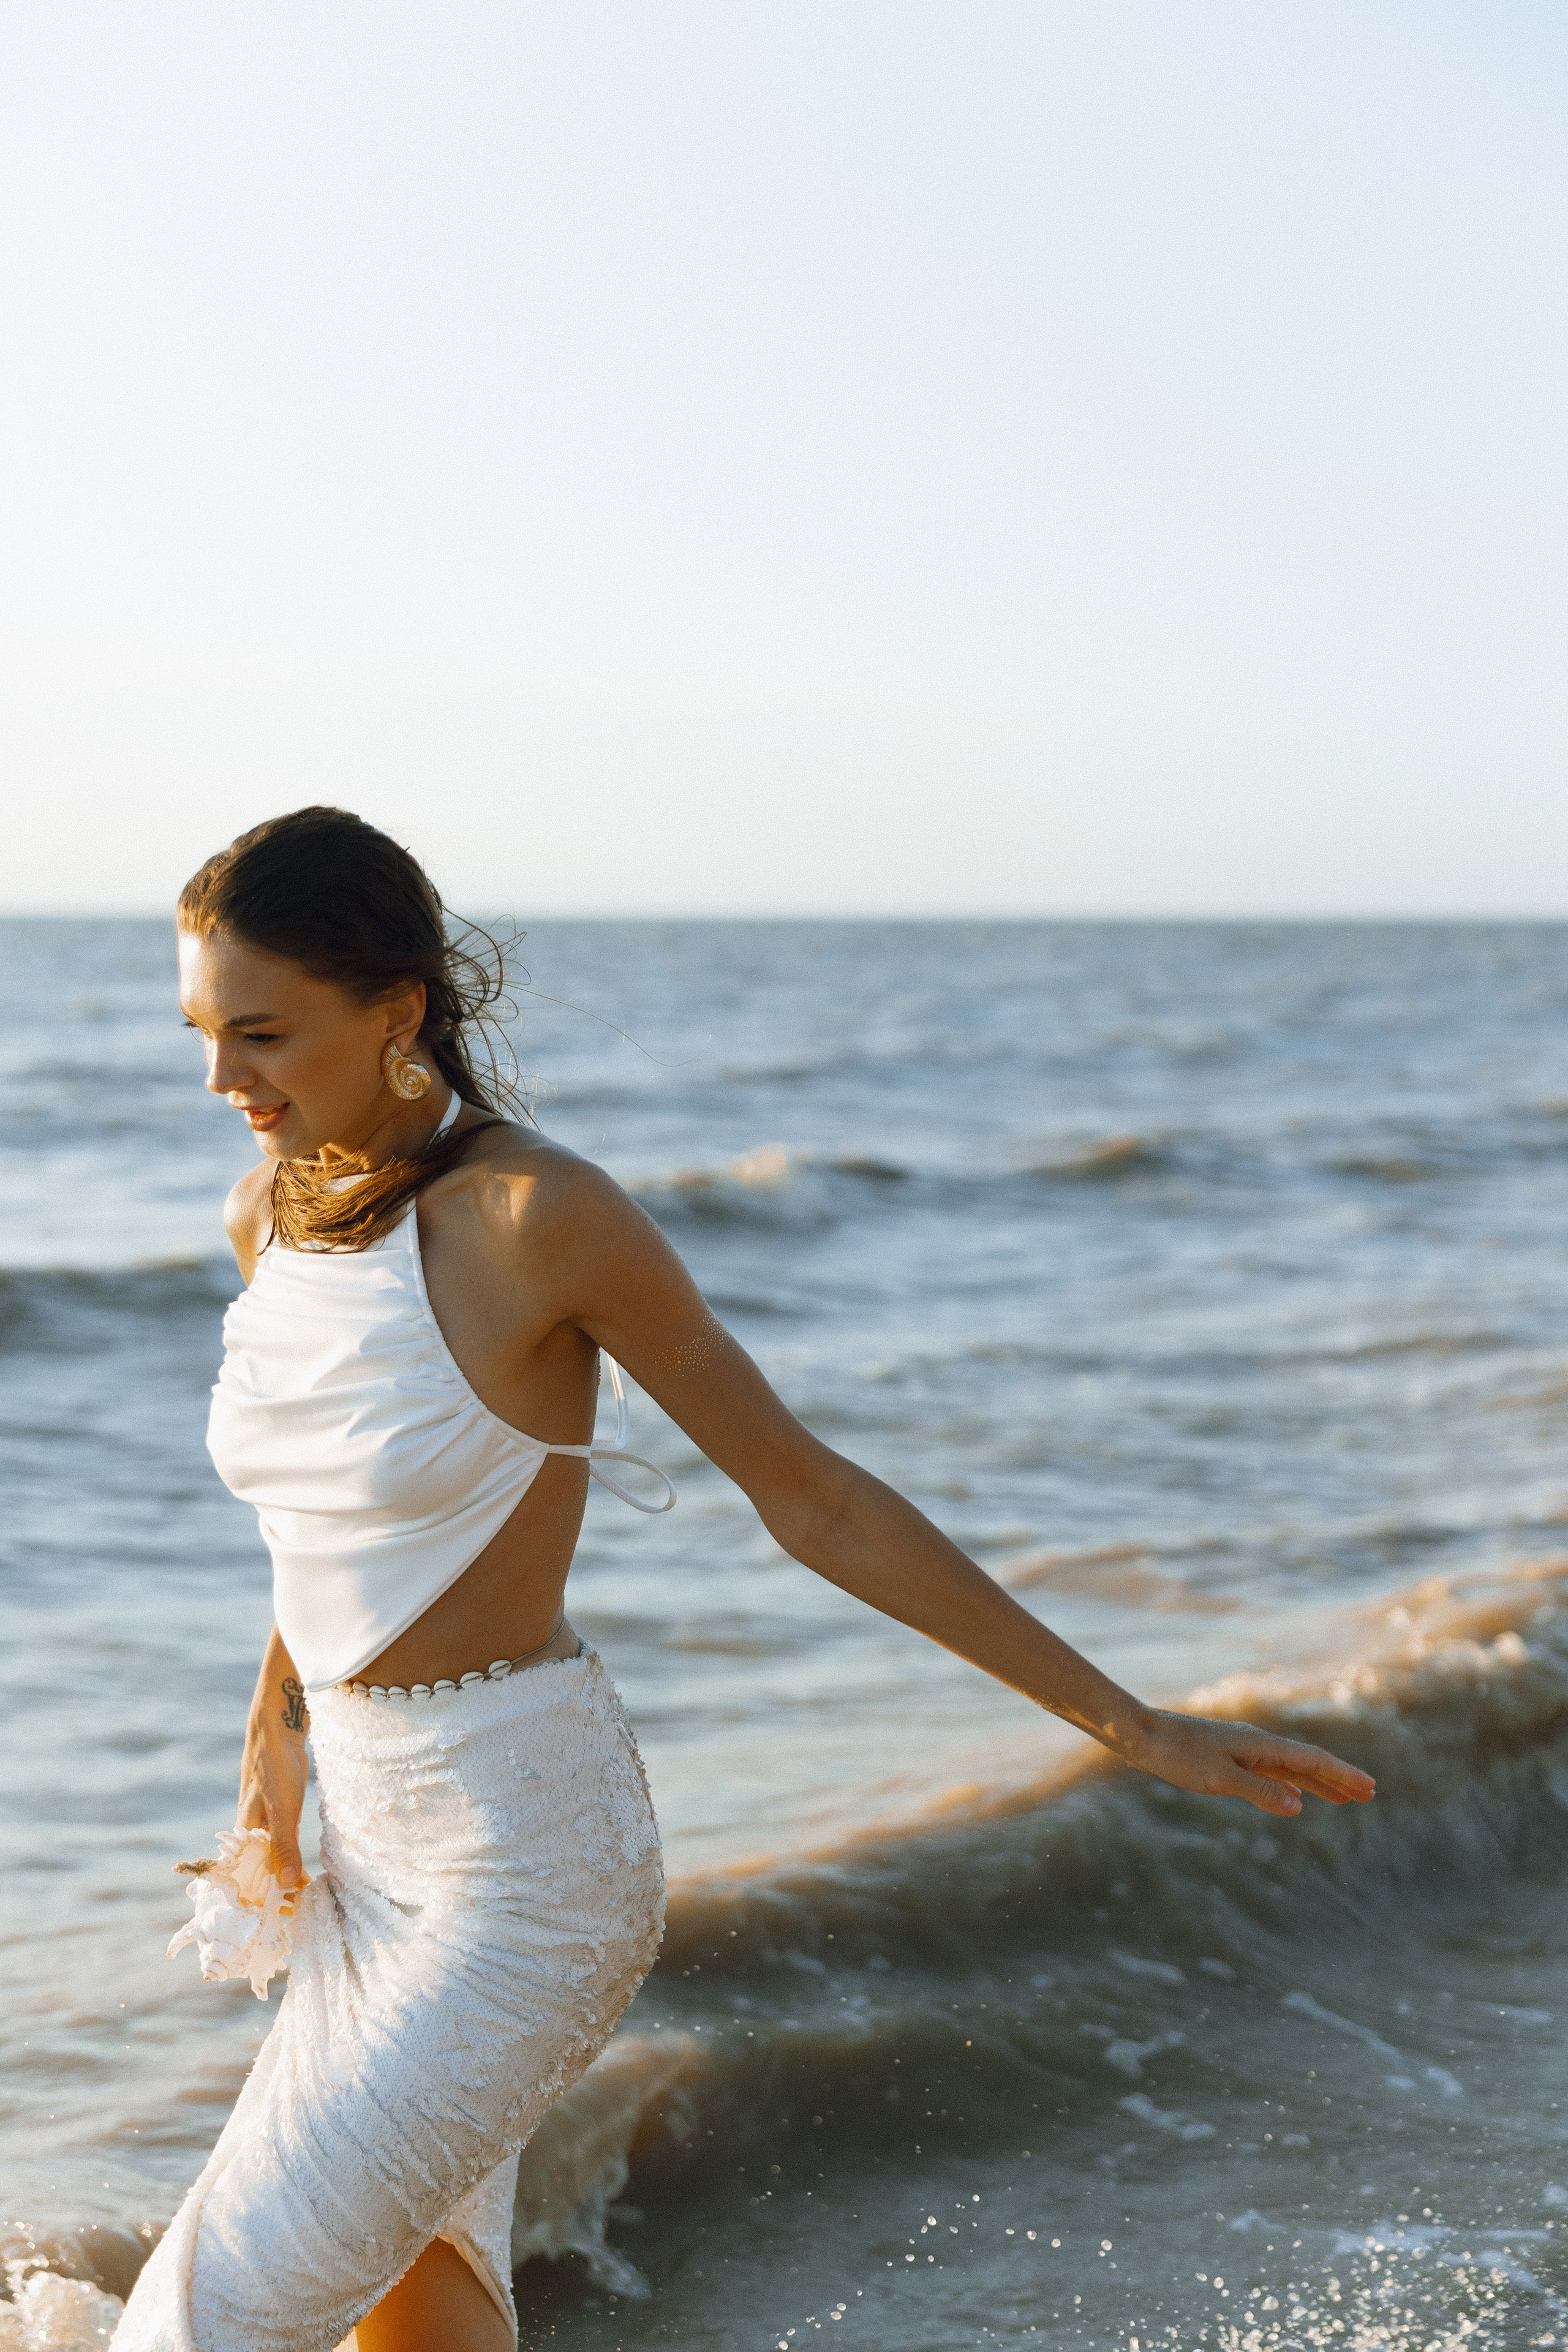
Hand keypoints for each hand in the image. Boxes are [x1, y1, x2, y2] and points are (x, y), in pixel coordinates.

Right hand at [237, 1631, 310, 1889]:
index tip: (270, 1919)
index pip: (242, 1873)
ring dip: (280, 1868)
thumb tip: (289, 1886)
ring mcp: (262, 1807)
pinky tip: (299, 1853)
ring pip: (268, 1847)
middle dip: (267, 1886)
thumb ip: (284, 1845)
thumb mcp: (283, 1808)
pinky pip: (279, 1830)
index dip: (252, 1896)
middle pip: (255, 1863)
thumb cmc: (277, 1763)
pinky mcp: (276, 1795)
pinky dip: (287, 1848)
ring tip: (296, 1890)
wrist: (278, 1720)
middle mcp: (249, 1820)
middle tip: (288, 1911)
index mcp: (245, 1828)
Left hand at [1121, 1708, 1374, 1817]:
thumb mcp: (1218, 1778)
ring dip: (1317, 1783)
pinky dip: (1289, 1784)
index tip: (1369, 1787)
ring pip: (1289, 1768)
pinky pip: (1270, 1772)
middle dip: (1338, 1779)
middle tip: (1369, 1795)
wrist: (1139, 1735)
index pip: (1311, 1760)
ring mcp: (1242, 1750)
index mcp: (1259, 1745)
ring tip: (1342, 1798)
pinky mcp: (1227, 1758)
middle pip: (1307, 1763)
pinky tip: (1294, 1795)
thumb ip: (1259, 1791)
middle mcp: (1256, 1744)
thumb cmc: (1176, 1755)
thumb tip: (1298, 1805)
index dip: (1341, 1775)